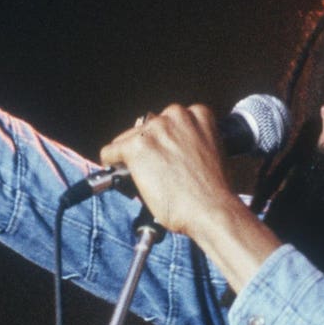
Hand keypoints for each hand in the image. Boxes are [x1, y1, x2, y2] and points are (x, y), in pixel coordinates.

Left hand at [99, 103, 282, 290]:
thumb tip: (171, 150)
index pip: (170, 120)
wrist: (210, 210)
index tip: (164, 155)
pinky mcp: (136, 147)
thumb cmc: (213, 191)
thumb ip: (192, 142)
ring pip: (128, 139)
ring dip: (132, 156)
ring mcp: (155, 130)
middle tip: (155, 170)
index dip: (165, 141)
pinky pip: (110, 152)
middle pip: (148, 128)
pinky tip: (122, 176)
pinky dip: (111, 163)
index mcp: (198, 114)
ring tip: (144, 177)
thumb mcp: (211, 152)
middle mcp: (175, 115)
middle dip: (149, 147)